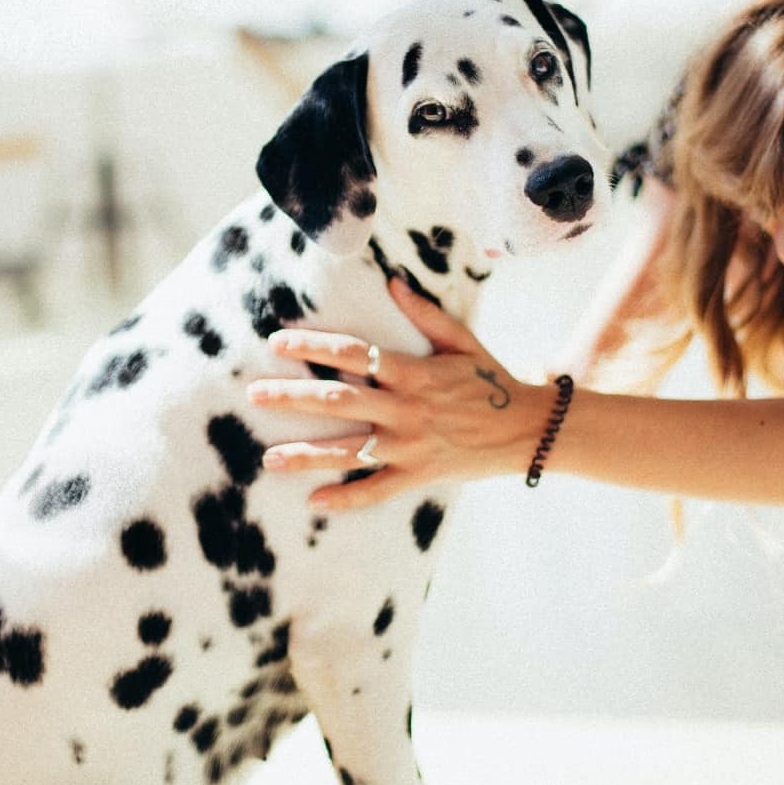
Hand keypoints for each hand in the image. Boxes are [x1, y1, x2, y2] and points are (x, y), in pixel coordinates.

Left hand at [248, 277, 554, 508]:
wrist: (529, 429)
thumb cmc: (492, 380)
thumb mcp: (462, 340)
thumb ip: (424, 314)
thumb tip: (390, 282)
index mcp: (414, 372)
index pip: (354, 355)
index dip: (314, 347)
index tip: (278, 342)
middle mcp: (407, 409)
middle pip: (340, 402)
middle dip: (294, 398)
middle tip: (255, 396)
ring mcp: (411, 445)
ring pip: (351, 450)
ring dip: (308, 454)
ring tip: (269, 458)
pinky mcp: (419, 475)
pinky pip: (377, 490)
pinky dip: (347, 499)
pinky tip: (314, 502)